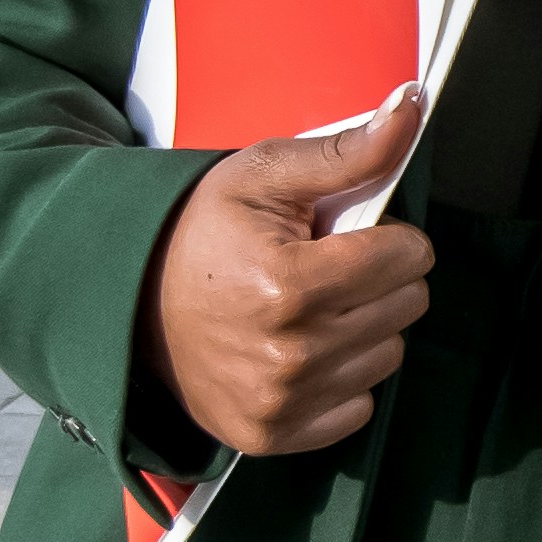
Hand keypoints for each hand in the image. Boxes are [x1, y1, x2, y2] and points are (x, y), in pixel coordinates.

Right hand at [147, 92, 430, 459]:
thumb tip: (410, 105)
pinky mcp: (272, 435)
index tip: (347, 233)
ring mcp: (281, 402)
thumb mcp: (265, 174)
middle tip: (325, 266)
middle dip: (378, 278)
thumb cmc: (201, 231)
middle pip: (406, 306)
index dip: (387, 236)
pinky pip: (356, 408)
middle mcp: (290, 353)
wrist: (131, 300)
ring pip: (387, 355)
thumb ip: (348, 150)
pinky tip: (300, 349)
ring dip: (363, 327)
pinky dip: (340, 379)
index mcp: (290, 284)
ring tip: (310, 306)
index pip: (409, 257)